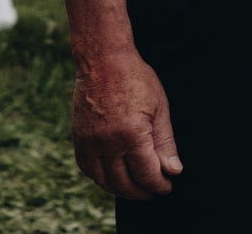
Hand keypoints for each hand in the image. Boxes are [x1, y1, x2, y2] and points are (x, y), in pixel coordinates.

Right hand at [71, 46, 181, 200]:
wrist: (103, 59)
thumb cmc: (135, 79)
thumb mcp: (159, 108)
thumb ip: (165, 143)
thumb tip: (173, 172)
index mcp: (131, 135)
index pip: (147, 174)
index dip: (159, 186)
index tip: (166, 187)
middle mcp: (107, 143)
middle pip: (125, 183)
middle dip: (142, 192)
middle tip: (152, 191)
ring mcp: (89, 142)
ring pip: (103, 181)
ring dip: (120, 190)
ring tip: (134, 189)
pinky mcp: (78, 137)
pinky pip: (86, 168)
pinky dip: (99, 178)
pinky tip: (112, 177)